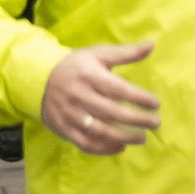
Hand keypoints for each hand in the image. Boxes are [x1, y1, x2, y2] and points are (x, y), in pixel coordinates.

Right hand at [42, 39, 161, 153]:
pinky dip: (104, 148)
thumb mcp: (99, 54)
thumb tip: (152, 44)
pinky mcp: (64, 129)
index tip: (156, 104)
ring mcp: (70, 115)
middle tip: (156, 123)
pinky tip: (121, 147)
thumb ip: (126, 53)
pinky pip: (85, 143)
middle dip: (136, 120)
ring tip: (142, 138)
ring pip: (99, 131)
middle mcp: (79, 96)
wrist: (38, 80)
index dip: (138, 98)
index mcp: (89, 76)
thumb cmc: (77, 66)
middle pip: (111, 112)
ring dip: (123, 137)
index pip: (118, 89)